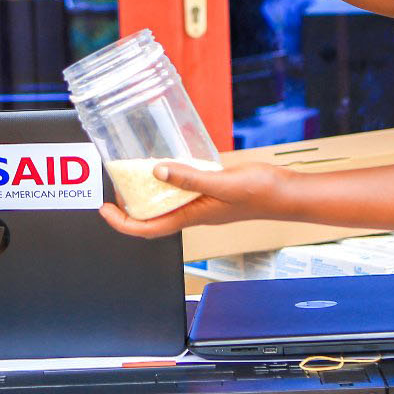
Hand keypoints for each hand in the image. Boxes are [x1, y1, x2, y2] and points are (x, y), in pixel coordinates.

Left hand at [99, 162, 290, 237]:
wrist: (287, 193)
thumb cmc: (261, 193)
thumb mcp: (222, 182)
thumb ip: (190, 177)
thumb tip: (158, 172)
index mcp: (193, 217)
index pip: (149, 228)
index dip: (123, 223)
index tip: (106, 210)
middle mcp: (194, 213)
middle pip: (153, 218)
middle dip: (129, 208)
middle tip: (115, 189)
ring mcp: (203, 204)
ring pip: (166, 204)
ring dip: (147, 194)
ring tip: (133, 177)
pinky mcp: (212, 192)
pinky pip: (182, 190)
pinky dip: (169, 180)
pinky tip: (168, 165)